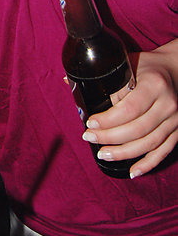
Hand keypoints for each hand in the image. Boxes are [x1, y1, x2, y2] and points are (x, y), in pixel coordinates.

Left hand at [82, 41, 177, 176]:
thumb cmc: (147, 67)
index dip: (108, 119)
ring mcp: (175, 119)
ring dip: (124, 153)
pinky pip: (163, 151)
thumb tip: (68, 81)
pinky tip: (133, 171)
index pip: (130, 108)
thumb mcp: (128, 64)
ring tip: (104, 155)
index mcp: (154, 85)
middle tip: (89, 138)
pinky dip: (148, 164)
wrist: (176, 69)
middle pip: (138, 129)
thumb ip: (105, 77)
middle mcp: (168, 104)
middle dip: (110, 137)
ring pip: (149, 143)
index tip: (90, 122)